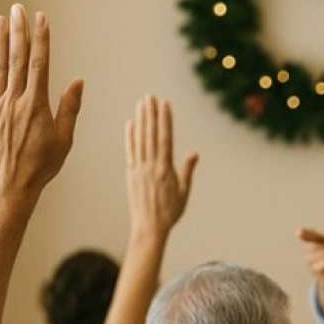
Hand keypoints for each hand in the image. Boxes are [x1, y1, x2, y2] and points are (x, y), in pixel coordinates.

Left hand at [0, 5, 82, 211]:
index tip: (42, 19)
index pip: (40, 64)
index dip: (41, 40)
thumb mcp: (64, 139)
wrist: (11, 186)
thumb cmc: (42, 166)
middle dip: (18, 32)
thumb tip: (77, 82)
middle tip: (17, 9)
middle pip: (16, 59)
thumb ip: (70, 108)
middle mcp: (14, 101)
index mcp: (36, 106)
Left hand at [125, 94, 197, 241]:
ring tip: (141, 103)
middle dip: (151, 114)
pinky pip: (130, 150)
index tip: (165, 104)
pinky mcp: (130, 173)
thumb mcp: (184, 192)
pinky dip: (129, 136)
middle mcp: (151, 166)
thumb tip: (194, 153)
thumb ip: (187, 171)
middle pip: (151, 135)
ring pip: (140, 139)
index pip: (165, 139)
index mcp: (166, 169)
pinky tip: (130, 123)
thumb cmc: (171, 212)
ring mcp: (139, 168)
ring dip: (140, 120)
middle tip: (150, 96)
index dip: (165, 120)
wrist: (149, 227)